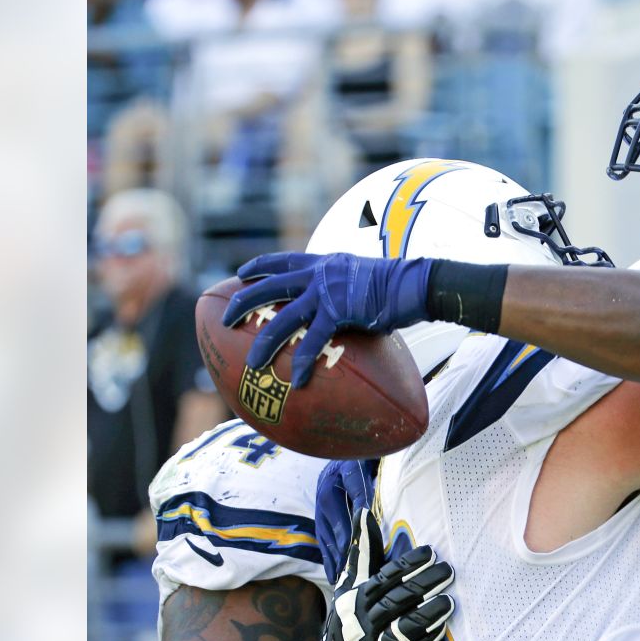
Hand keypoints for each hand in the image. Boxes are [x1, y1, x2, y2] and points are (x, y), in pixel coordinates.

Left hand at [221, 252, 434, 386]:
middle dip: (243, 302)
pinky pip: (313, 340)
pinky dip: (302, 361)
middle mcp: (320, 273)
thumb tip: (345, 309)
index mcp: (325, 263)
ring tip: (253, 364)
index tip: (242, 273)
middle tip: (225, 320)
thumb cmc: (398, 287)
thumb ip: (347, 290)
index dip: (260, 265)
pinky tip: (296, 380)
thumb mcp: (366, 280)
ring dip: (265, 342)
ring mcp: (326, 291)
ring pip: (283, 318)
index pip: (285, 260)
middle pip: (270, 285)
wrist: (414, 285)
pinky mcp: (338, 310)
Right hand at [297, 508, 454, 640]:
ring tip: (449, 599)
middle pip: (396, 599)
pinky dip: (427, 637)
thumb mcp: (348, 586)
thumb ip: (361, 553)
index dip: (408, 565)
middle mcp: (362, 622)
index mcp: (354, 599)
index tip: (429, 552)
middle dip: (424, 584)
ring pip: (403, 626)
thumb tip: (364, 512)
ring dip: (428, 612)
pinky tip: (442, 624)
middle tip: (448, 569)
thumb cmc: (349, 618)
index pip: (383, 578)